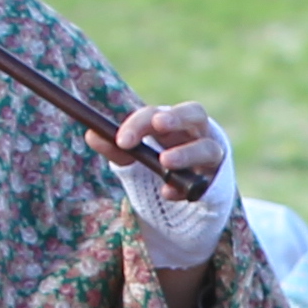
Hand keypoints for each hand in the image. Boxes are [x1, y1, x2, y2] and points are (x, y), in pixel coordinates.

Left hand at [109, 100, 223, 196]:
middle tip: (159, 125)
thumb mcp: (136, 156)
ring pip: (209, 148)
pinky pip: (207, 182)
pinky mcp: (216, 180)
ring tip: (165, 162)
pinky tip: (169, 194)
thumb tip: (91, 135)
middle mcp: (196, 133)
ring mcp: (211, 157)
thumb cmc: (160, 162)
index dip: (141, 124)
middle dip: (177, 117)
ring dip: (186, 153)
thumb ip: (117, 148)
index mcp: (173, 122)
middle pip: (196, 113)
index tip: (123, 141)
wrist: (187, 191)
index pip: (158, 114)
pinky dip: (186, 189)